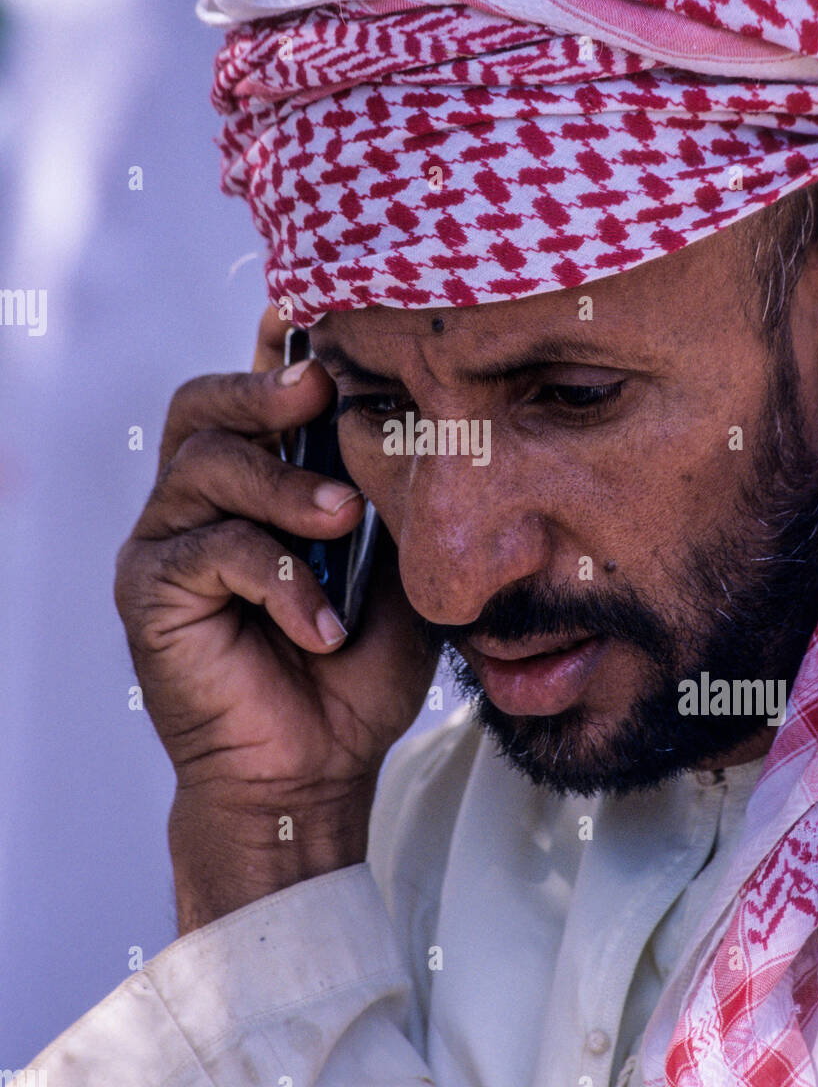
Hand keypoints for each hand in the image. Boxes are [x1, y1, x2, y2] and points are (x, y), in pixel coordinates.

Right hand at [115, 308, 437, 929]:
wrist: (319, 765)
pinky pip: (206, 551)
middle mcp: (201, 500)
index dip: (278, 349)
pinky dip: (274, 577)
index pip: (251, 392)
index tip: (322, 320)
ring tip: (340, 521)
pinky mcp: (149, 593)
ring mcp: (169, 543)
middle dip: (264, 389)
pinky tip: (318, 624)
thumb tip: (400, 413)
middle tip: (320, 391)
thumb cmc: (356, 664)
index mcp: (257, 481)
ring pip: (206, 467)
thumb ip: (385, 493)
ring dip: (280, 486)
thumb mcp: (393, 564)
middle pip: (205, 406)